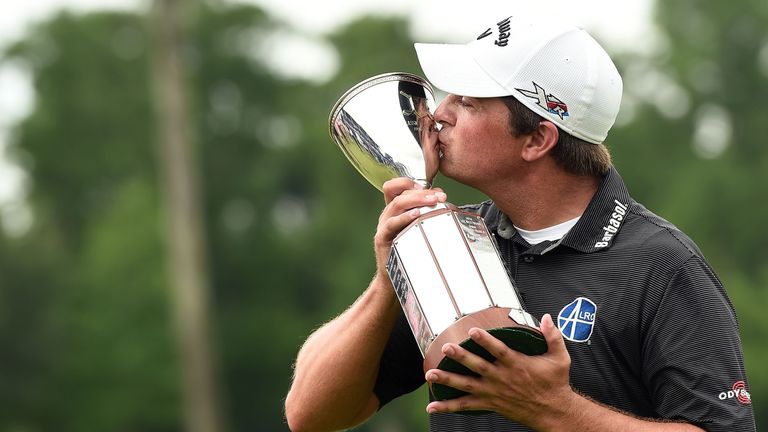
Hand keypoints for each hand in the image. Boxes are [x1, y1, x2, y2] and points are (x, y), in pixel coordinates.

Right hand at [373, 178, 446, 279]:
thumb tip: (443, 199)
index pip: (396, 187)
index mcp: (394, 210)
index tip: (433, 188)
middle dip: (422, 192)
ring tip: (433, 201)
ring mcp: (383, 226)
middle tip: (440, 196)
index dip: (411, 182)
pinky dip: (405, 217)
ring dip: (417, 200)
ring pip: (397, 204)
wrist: (394, 278)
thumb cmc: (409, 253)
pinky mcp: (381, 238)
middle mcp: (387, 215)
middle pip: (401, 193)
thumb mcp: (418, 230)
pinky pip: (391, 224)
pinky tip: (418, 214)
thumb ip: (426, 214)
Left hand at [424, 314, 575, 427]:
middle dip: (461, 358)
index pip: (499, 351)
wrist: (554, 412)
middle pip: (478, 367)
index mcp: (517, 365)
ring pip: (467, 386)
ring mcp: (494, 392)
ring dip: (448, 380)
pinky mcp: (490, 403)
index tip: (473, 330)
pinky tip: (432, 406)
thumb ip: (553, 336)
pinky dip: (448, 407)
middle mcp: (502, 379)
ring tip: (430, 375)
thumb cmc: (555, 384)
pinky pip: (466, 406)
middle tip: (446, 348)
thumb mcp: (560, 358)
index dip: (486, 341)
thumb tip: (546, 317)